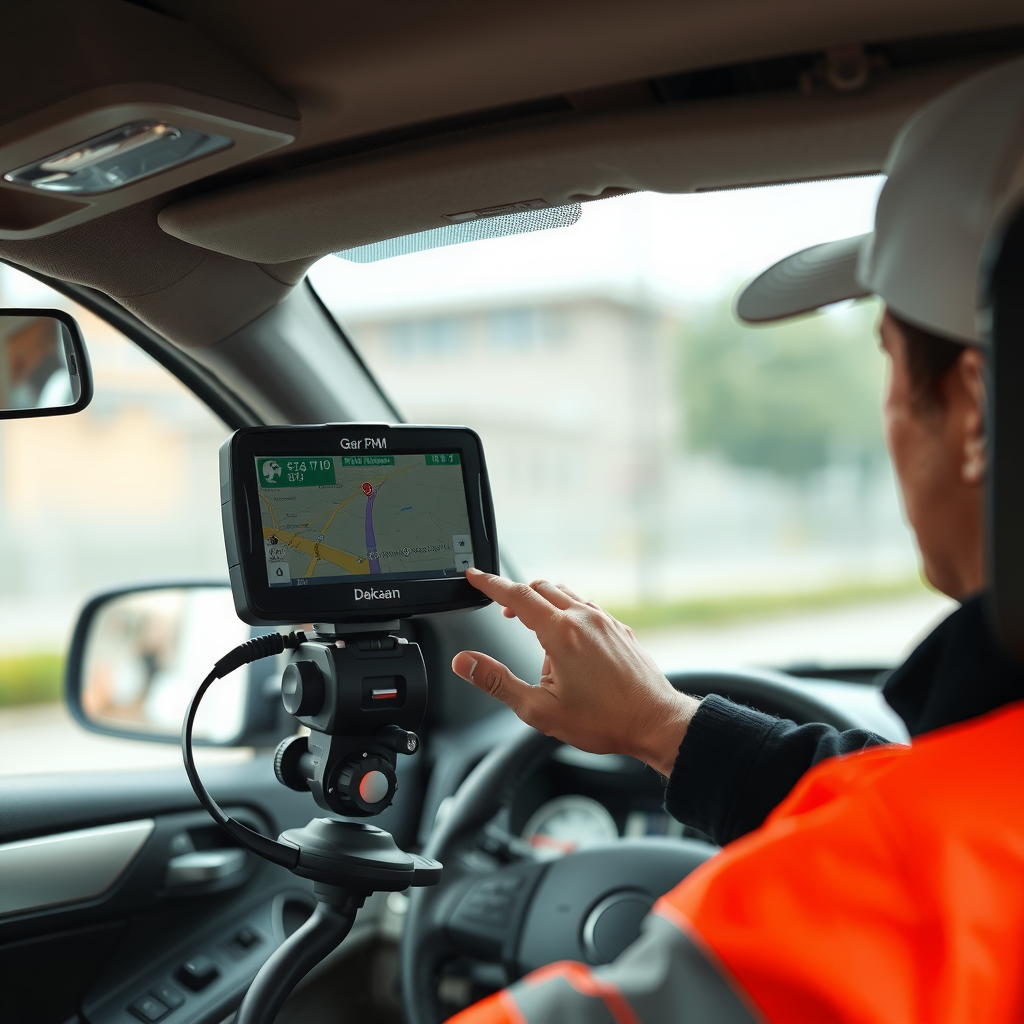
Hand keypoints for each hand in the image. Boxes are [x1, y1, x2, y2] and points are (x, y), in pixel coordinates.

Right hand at [451, 569, 699, 775]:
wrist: (656, 722)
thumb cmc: (603, 720)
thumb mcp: (538, 709)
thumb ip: (496, 681)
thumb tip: (465, 663)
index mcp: (560, 633)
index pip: (515, 596)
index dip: (490, 584)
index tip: (474, 576)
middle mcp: (584, 618)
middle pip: (540, 588)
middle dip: (515, 593)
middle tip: (500, 609)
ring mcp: (605, 621)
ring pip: (565, 594)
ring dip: (542, 601)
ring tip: (532, 628)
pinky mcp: (619, 629)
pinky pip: (586, 607)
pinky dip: (567, 610)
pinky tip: (566, 638)